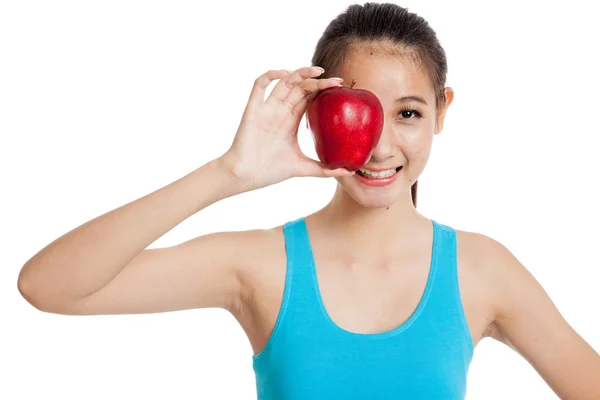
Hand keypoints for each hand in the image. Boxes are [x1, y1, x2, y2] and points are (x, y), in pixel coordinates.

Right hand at [219, 66, 353, 191]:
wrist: (245, 176)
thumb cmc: (270, 171)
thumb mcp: (302, 168)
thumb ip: (324, 169)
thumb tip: (348, 171)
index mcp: (291, 120)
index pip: (309, 97)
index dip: (323, 89)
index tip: (340, 88)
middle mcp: (280, 111)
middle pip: (300, 87)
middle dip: (318, 81)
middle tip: (337, 82)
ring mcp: (267, 108)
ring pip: (284, 82)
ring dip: (300, 73)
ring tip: (318, 72)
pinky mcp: (253, 109)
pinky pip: (260, 85)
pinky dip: (271, 75)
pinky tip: (285, 74)